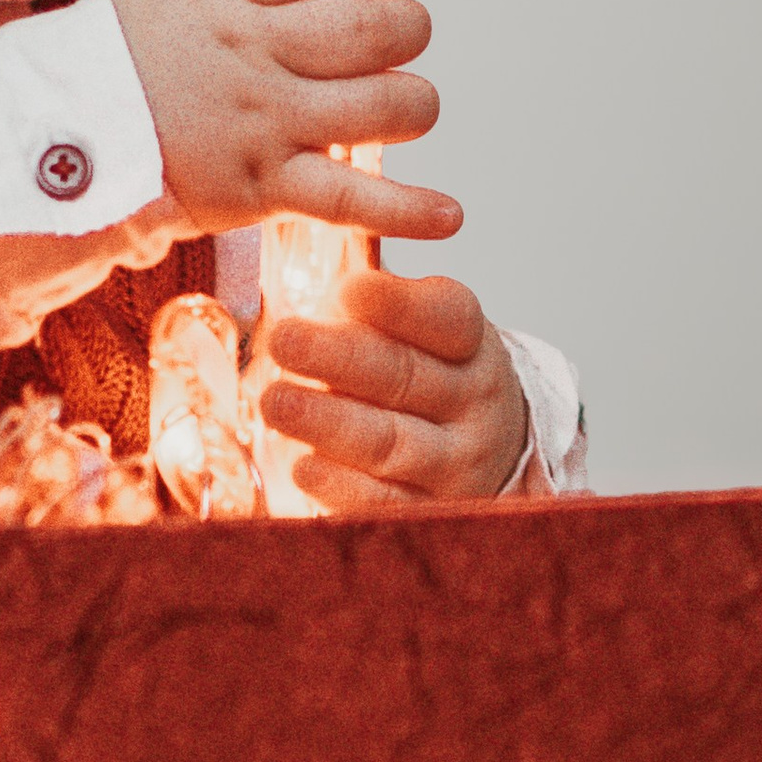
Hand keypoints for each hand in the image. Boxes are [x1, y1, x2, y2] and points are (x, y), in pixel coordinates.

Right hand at [108, 0, 461, 246]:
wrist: (51, 144)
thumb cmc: (111, 62)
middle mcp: (250, 51)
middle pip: (373, 28)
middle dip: (406, 29)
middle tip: (397, 37)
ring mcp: (261, 122)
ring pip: (384, 104)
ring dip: (412, 103)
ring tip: (400, 104)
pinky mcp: (262, 187)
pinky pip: (353, 199)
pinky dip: (409, 209)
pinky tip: (447, 213)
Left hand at [258, 268, 530, 505]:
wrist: (487, 454)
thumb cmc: (430, 376)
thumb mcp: (421, 330)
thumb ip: (378, 299)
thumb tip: (325, 249)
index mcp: (470, 342)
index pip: (445, 317)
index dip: (397, 304)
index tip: (346, 288)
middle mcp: (474, 401)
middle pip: (406, 377)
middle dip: (339, 359)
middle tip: (282, 339)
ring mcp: (458, 462)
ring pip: (391, 442)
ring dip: (328, 423)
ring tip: (274, 402)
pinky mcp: (434, 512)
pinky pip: (386, 503)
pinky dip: (342, 486)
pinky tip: (303, 468)